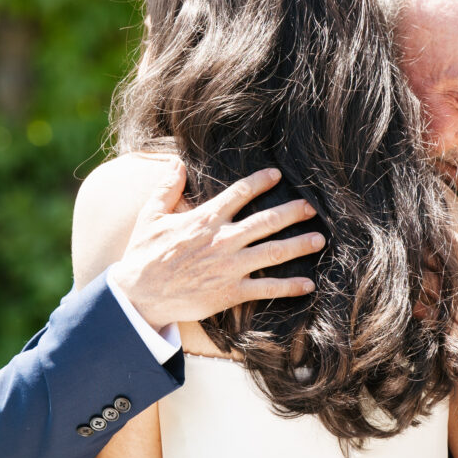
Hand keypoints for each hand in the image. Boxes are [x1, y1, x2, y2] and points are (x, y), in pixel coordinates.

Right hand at [108, 165, 322, 326]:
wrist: (139, 295)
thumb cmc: (144, 255)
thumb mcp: (150, 216)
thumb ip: (166, 188)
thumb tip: (175, 162)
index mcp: (205, 219)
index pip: (239, 194)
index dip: (260, 182)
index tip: (277, 176)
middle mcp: (222, 240)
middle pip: (266, 221)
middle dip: (292, 212)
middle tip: (311, 208)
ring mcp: (229, 267)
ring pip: (273, 252)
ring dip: (299, 245)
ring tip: (319, 239)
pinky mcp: (230, 292)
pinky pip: (267, 288)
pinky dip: (289, 287)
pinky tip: (308, 285)